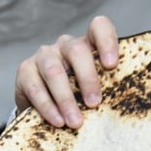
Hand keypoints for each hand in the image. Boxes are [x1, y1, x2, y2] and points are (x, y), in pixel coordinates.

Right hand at [14, 14, 120, 128]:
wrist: (45, 107)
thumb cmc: (78, 97)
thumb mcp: (95, 90)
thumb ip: (108, 88)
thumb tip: (124, 105)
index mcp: (88, 45)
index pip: (98, 28)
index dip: (106, 42)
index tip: (111, 65)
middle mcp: (65, 46)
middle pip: (77, 51)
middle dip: (87, 78)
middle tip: (95, 104)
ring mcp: (44, 56)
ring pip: (54, 71)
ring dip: (66, 99)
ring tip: (75, 122)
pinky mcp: (25, 71)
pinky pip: (36, 88)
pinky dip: (47, 107)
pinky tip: (58, 122)